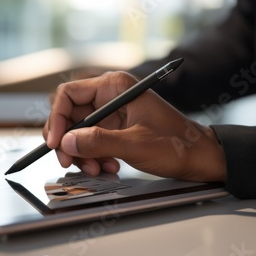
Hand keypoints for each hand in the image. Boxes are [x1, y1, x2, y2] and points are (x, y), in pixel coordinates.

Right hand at [43, 71, 226, 181]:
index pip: (69, 94)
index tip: (56, 142)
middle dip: (68, 141)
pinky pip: (90, 142)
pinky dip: (92, 157)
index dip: (57, 118)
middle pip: (69, 115)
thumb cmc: (177, 145)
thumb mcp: (136, 144)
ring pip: (77, 132)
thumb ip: (98, 142)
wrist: (199, 158)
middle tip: (69, 162)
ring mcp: (110, 114)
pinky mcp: (113, 130)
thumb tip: (66, 143)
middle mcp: (109, 97)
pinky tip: (108, 167)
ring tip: (96, 169)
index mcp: (115, 87)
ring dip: (80, 153)